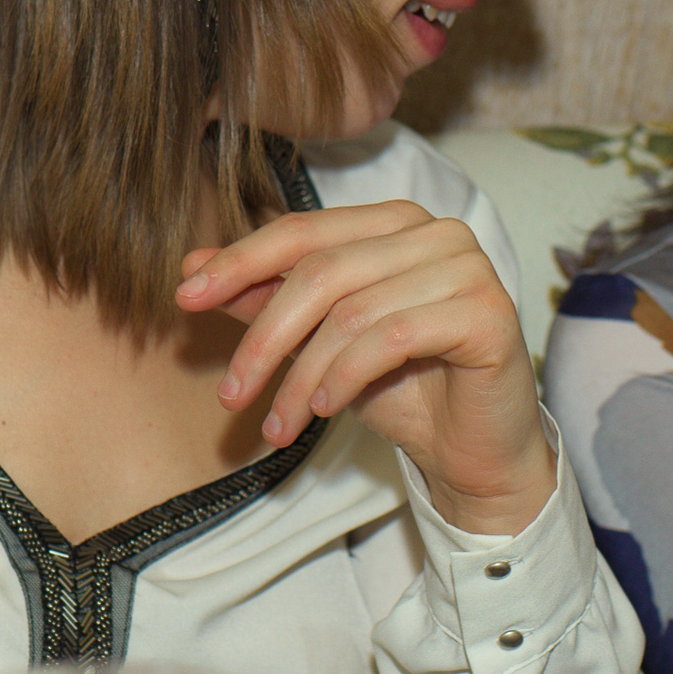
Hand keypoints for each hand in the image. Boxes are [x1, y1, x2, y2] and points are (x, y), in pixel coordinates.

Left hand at [175, 201, 552, 534]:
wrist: (471, 451)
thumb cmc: (401, 389)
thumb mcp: (319, 343)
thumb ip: (265, 299)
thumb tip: (191, 267)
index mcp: (394, 222)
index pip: (303, 231)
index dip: (239, 262)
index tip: (184, 298)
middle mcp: (436, 232)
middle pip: (321, 272)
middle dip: (264, 337)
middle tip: (231, 394)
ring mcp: (467, 268)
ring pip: (351, 313)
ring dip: (301, 377)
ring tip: (280, 424)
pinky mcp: (488, 313)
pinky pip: (392, 338)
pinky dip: (346, 376)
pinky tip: (326, 410)